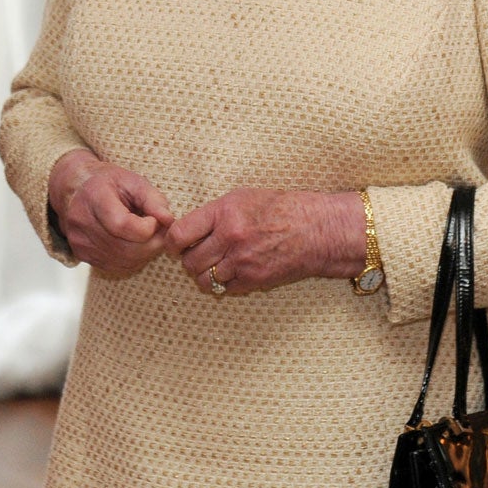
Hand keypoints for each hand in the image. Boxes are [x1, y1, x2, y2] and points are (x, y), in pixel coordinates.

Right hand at [48, 148, 174, 274]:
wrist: (77, 190)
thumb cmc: (108, 183)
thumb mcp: (133, 181)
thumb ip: (153, 200)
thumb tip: (168, 221)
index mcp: (94, 197)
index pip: (122, 225)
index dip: (148, 227)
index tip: (153, 218)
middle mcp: (81, 221)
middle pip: (126, 248)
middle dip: (151, 243)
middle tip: (158, 230)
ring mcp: (79, 241)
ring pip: (124, 261)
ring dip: (144, 252)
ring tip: (146, 235)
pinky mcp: (81, 255)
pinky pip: (116, 266)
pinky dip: (132, 258)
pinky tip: (132, 242)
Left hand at [166, 188, 363, 294]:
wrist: (315, 230)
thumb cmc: (279, 208)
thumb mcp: (242, 198)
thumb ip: (213, 213)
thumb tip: (187, 228)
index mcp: (224, 213)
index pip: (179, 234)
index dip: (171, 242)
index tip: (174, 244)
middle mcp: (230, 238)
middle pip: (189, 261)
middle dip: (188, 260)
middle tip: (196, 255)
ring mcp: (242, 262)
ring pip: (204, 279)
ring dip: (204, 275)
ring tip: (213, 265)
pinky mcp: (254, 280)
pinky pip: (225, 289)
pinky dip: (223, 284)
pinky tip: (231, 273)